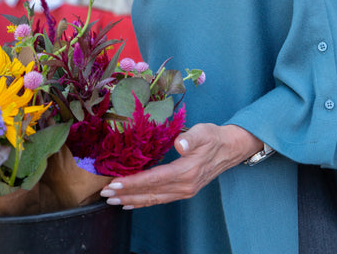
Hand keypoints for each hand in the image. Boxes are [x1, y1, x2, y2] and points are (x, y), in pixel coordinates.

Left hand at [99, 123, 262, 208]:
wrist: (230, 148)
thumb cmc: (214, 137)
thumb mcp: (204, 132)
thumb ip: (191, 138)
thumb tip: (179, 143)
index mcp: (187, 171)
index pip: (154, 179)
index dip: (133, 182)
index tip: (114, 182)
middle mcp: (185, 186)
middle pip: (150, 192)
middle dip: (126, 193)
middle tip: (105, 193)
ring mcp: (184, 191)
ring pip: (153, 199)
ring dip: (132, 200)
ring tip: (112, 201)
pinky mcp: (184, 191)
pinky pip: (160, 200)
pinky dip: (143, 203)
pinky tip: (131, 204)